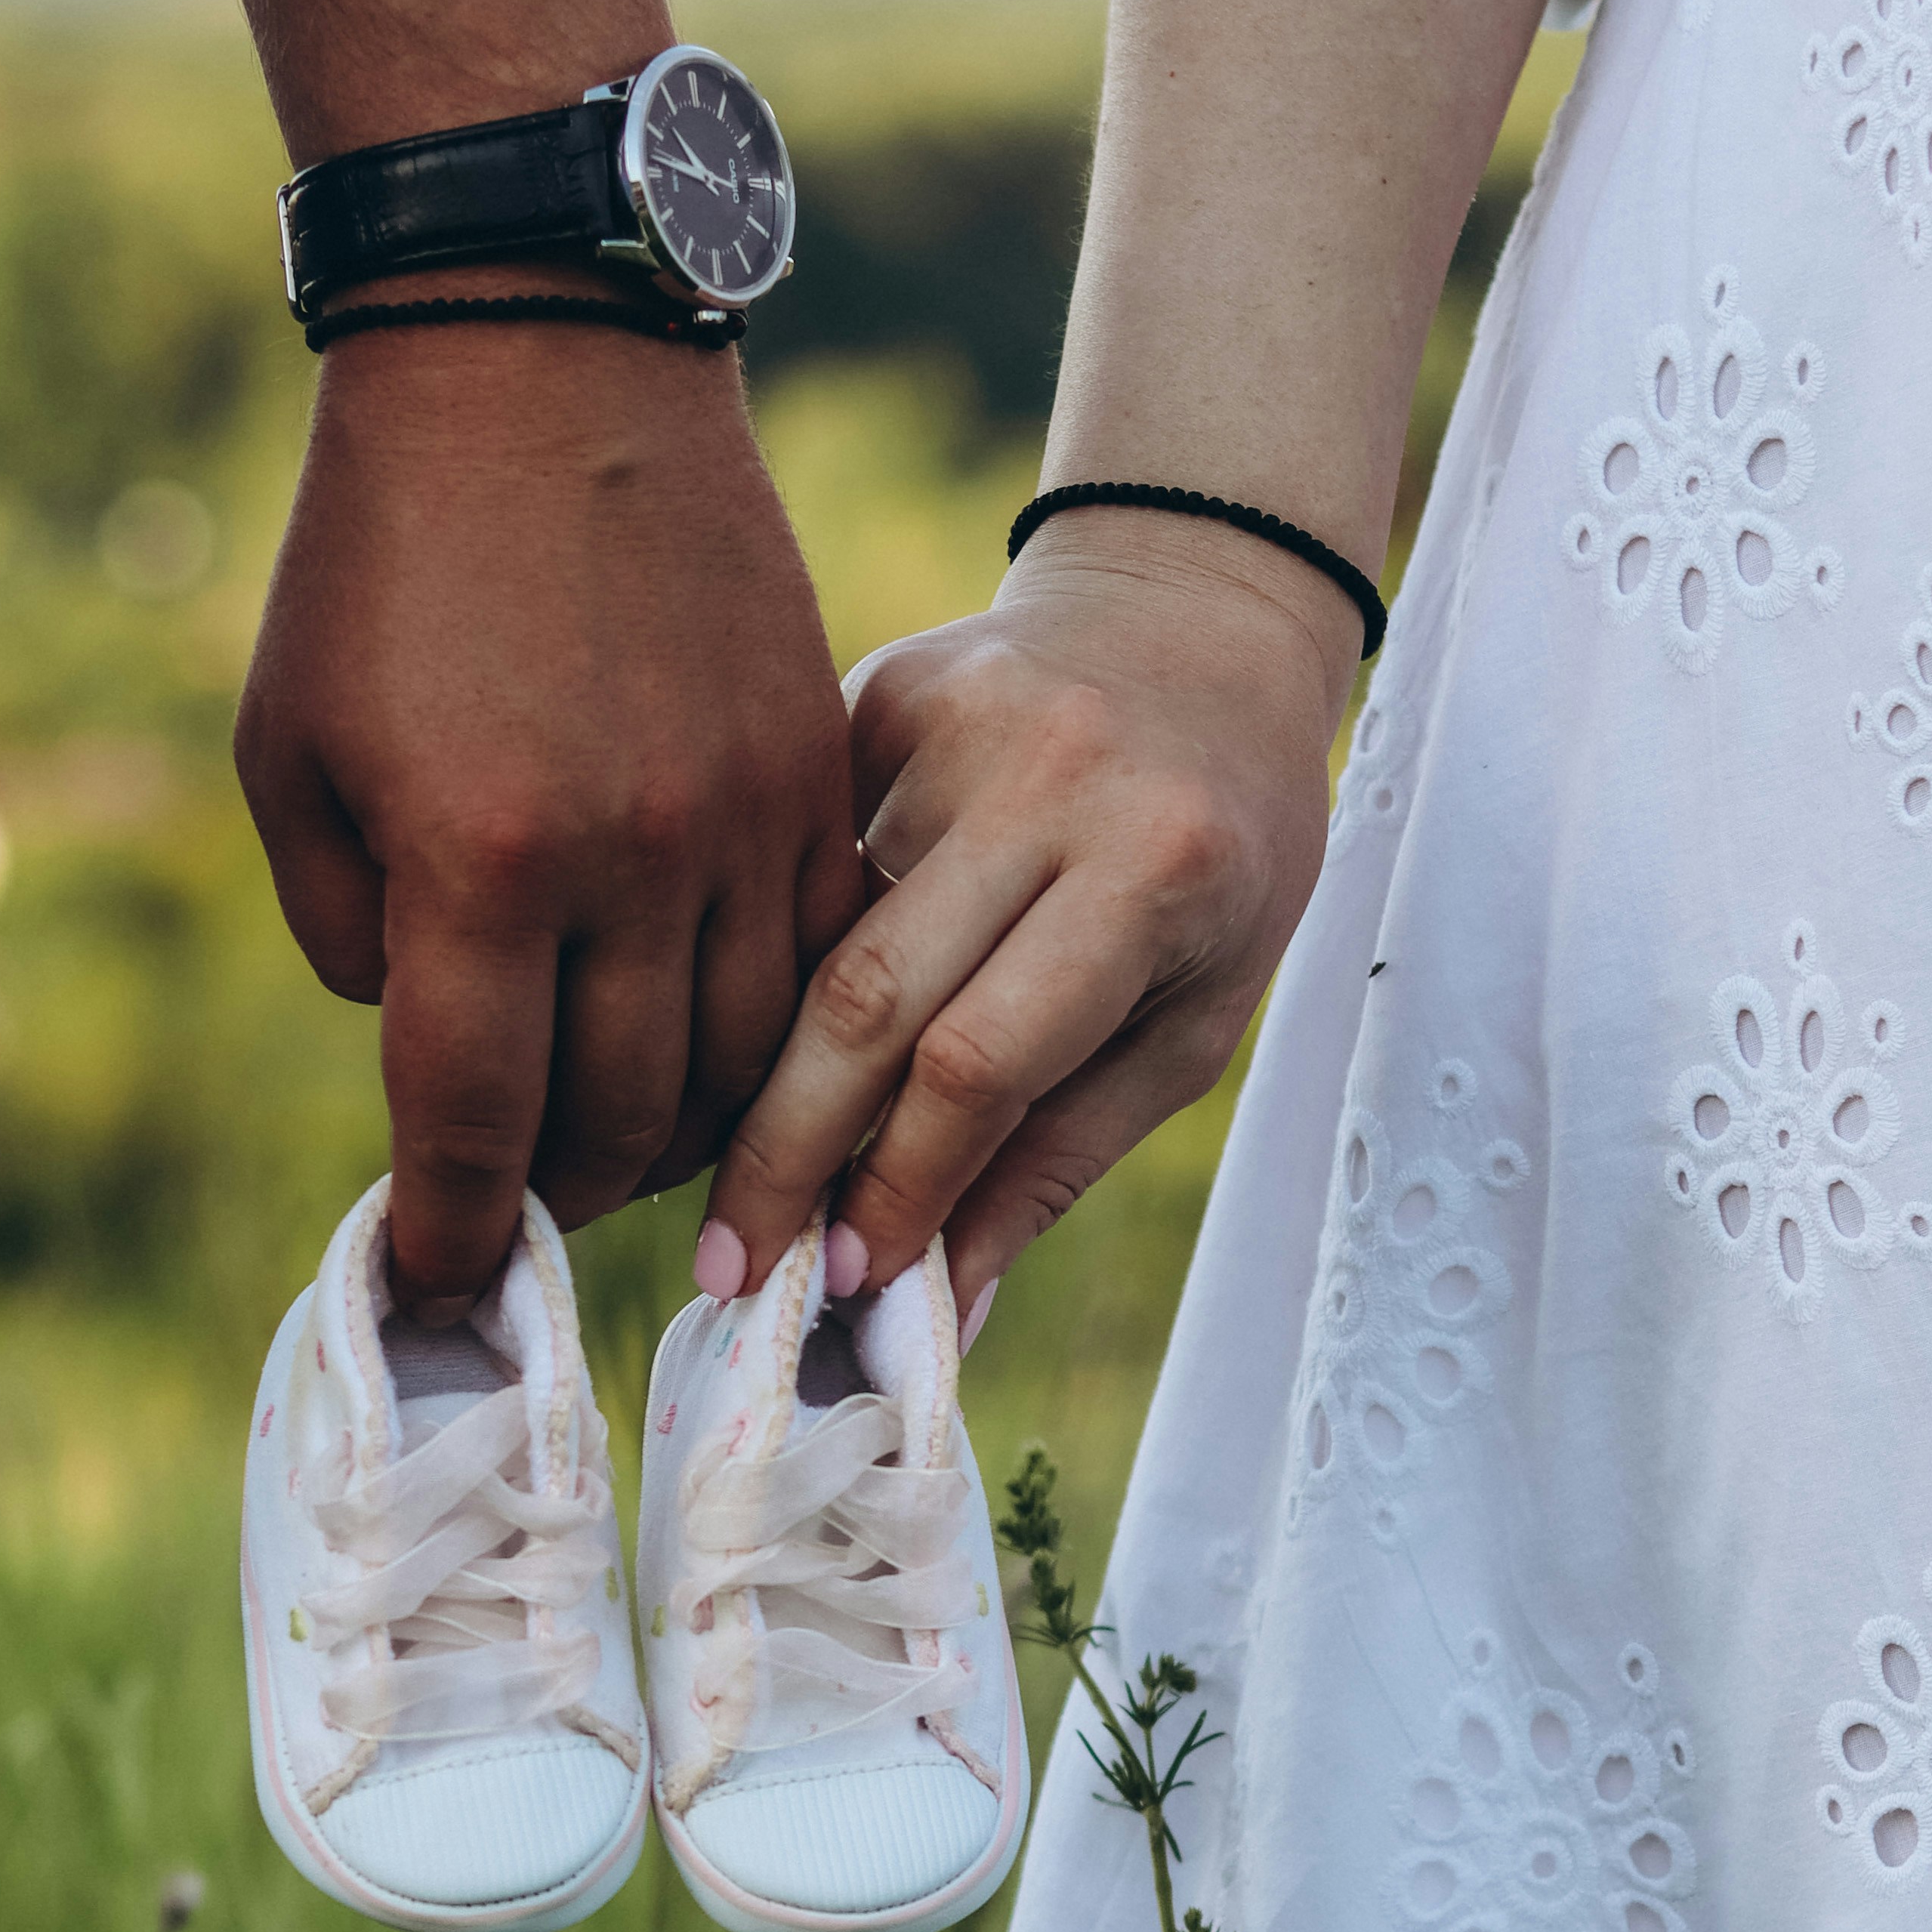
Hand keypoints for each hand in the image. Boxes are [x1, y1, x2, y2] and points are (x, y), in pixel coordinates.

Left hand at [235, 315, 860, 1316]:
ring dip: (676, 1136)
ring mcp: (740, 816)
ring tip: (620, 1147)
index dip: (453, 1228)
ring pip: (740, 1060)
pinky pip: (813, 958)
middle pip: (621, 1117)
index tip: (440, 1283)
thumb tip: (429, 1044)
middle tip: (523, 1213)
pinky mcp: (812, 771)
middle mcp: (628, 859)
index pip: (473, 1120)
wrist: (541, 363)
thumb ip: (351, 930)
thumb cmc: (382, 560)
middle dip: (560, 1196)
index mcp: (478, 864)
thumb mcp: (293, 755)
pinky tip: (710, 1041)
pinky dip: (764, 1033)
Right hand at [702, 515, 1352, 1322]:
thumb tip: (944, 1310)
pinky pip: (792, 859)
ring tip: (714, 1173)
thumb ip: (1059, 1160)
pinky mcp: (877, 688)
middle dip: (783, 1153)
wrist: (1198, 621)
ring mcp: (949, 721)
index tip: (841, 1276)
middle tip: (729, 1264)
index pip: (979, 1059)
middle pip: (862, 998)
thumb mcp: (1189, 1017)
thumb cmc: (1217, 857)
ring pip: (804, 935)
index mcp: (1152, 868)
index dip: (897, 1181)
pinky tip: (744, 1028)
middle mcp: (1046, 780)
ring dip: (753, 1072)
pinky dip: (764, 956)